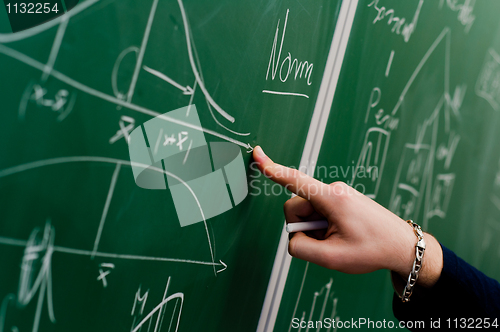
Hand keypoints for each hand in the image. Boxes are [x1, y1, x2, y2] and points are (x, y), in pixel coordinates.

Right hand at [252, 146, 442, 286]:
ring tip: (338, 239)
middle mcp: (333, 190)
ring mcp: (338, 193)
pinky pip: (319, 212)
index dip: (272, 169)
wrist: (402, 245)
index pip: (294, 180)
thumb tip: (292, 237)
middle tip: (327, 243)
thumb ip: (301, 248)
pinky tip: (342, 234)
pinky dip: (323, 226)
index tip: (257, 153)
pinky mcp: (341, 199)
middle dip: (303, 227)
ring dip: (315, 229)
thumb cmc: (372, 250)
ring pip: (307, 211)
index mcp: (332, 198)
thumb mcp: (332, 259)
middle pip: (296, 206)